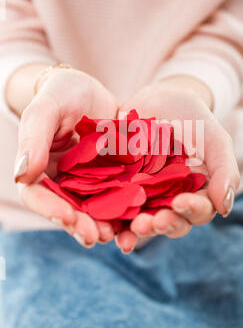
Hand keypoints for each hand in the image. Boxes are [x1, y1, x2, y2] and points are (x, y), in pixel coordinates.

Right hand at [14, 67, 117, 247]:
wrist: (92, 91)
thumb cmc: (63, 93)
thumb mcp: (47, 108)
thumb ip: (34, 137)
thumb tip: (22, 174)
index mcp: (39, 169)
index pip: (38, 195)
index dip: (50, 209)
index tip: (67, 217)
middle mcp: (62, 182)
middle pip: (67, 210)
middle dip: (80, 225)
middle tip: (94, 236)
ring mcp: (88, 184)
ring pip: (92, 210)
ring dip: (101, 225)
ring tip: (113, 235)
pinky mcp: (112, 180)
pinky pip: (117, 199)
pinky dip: (124, 212)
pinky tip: (134, 219)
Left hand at [117, 75, 239, 249]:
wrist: (160, 98)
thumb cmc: (193, 120)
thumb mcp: (215, 139)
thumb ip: (225, 170)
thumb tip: (224, 209)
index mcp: (196, 194)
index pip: (198, 210)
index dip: (191, 210)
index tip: (181, 202)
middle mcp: (170, 201)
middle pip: (171, 223)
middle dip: (164, 224)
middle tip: (154, 222)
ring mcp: (144, 197)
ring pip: (144, 222)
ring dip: (140, 230)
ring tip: (134, 228)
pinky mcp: (119, 188)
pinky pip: (117, 211)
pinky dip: (114, 224)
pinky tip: (110, 231)